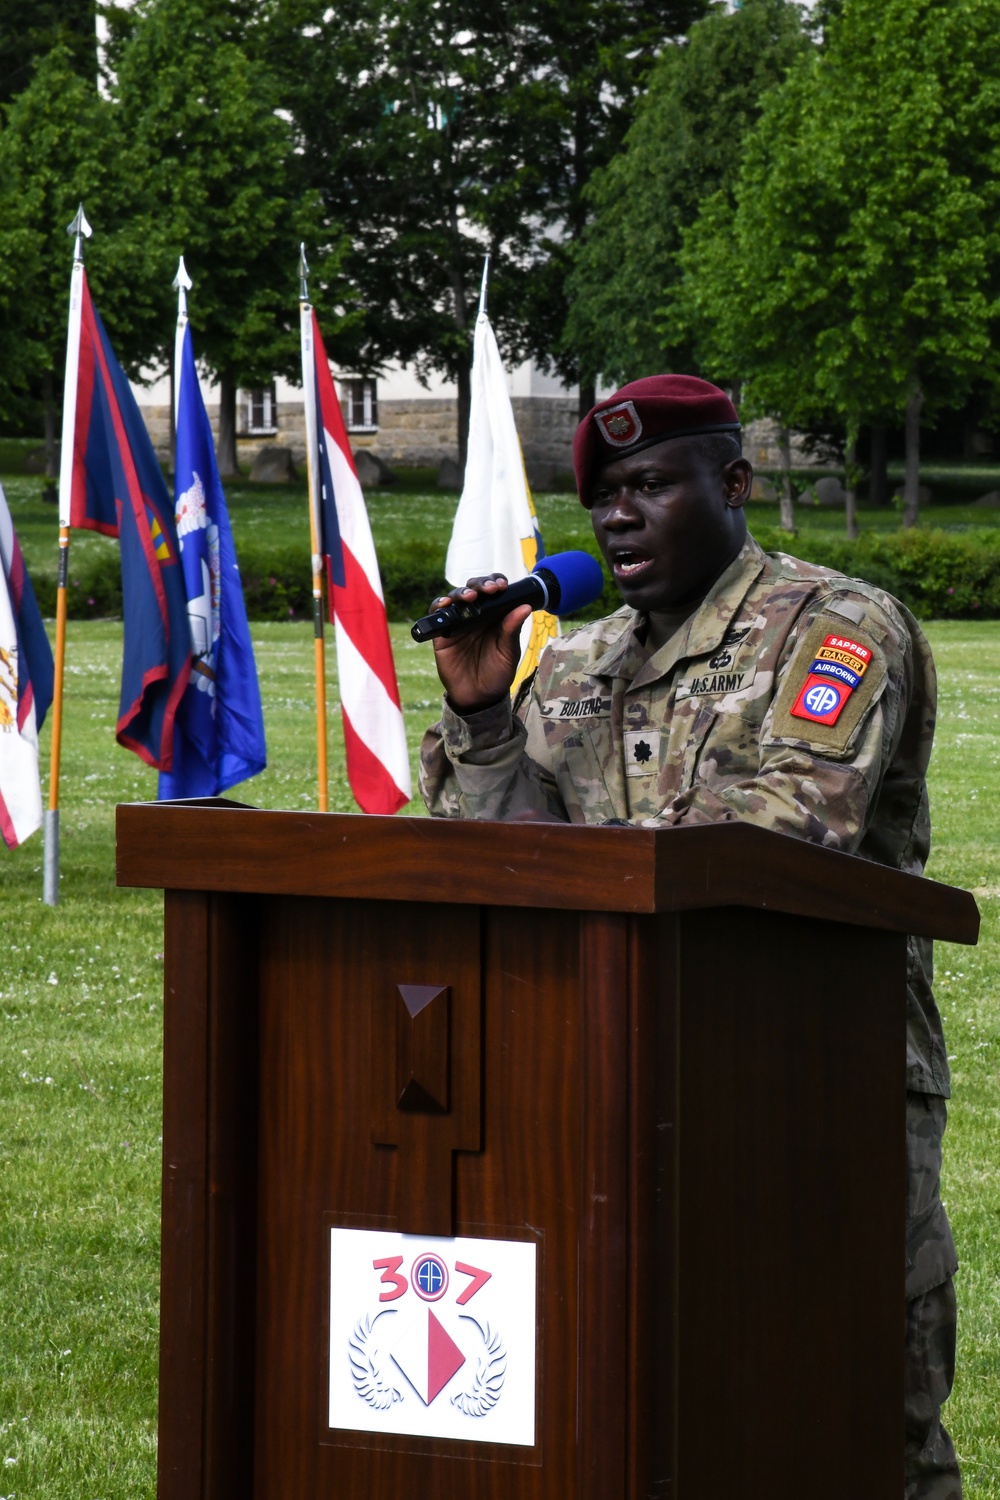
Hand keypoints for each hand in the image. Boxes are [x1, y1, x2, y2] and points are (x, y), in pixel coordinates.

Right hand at [429, 575, 530, 713]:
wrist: (479, 697)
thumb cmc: (497, 673)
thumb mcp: (509, 652)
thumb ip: (512, 629)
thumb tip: (525, 607)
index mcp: (494, 615)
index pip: (494, 591)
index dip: (496, 582)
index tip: (502, 585)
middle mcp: (475, 615)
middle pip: (474, 589)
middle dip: (480, 584)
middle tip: (489, 589)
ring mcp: (457, 622)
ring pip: (455, 598)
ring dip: (461, 593)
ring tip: (470, 597)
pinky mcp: (441, 633)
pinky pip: (437, 615)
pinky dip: (439, 606)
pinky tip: (445, 604)